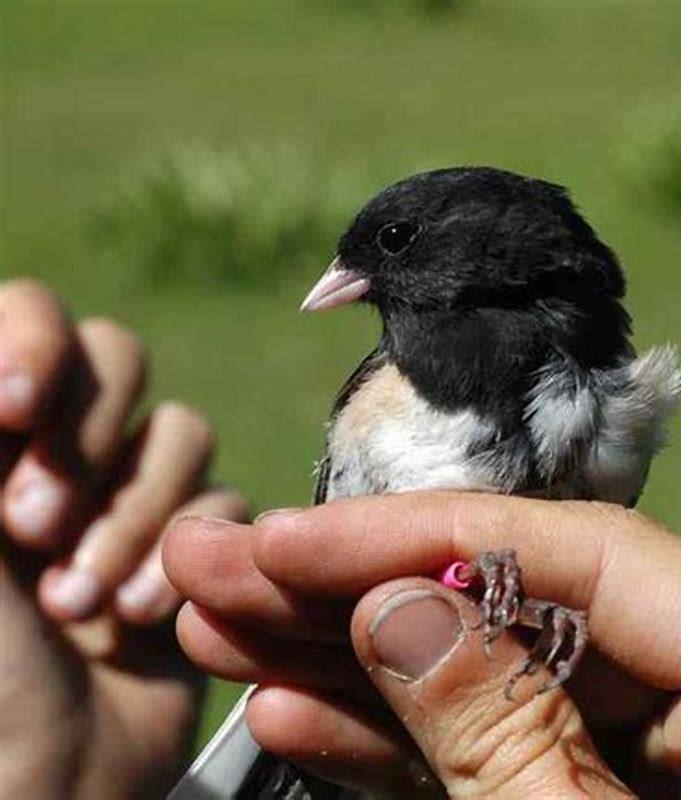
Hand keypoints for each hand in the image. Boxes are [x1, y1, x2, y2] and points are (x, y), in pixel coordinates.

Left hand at [0, 279, 247, 798]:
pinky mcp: (191, 543)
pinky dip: (180, 557)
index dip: (35, 340)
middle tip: (31, 525)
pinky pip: (224, 501)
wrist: (36, 791)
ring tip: (79, 604)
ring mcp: (131, 494)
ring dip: (135, 515)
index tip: (13, 410)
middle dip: (88, 440)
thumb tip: (6, 342)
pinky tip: (138, 622)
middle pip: (118, 356)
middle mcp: (63, 447)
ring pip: (182, 428)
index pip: (30, 314)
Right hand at [166, 493, 680, 797]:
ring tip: (221, 626)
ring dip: (342, 656)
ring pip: (479, 675)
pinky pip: (484, 754)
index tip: (289, 539)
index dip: (423, 536)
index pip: (582, 558)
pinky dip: (386, 739)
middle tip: (219, 563)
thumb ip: (509, 734)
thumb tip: (397, 602)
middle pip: (511, 604)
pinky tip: (289, 707)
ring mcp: (659, 758)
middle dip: (351, 584)